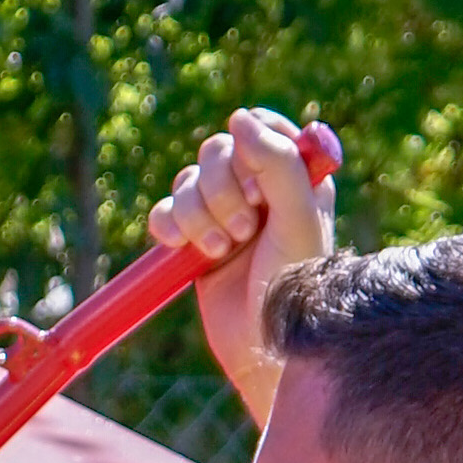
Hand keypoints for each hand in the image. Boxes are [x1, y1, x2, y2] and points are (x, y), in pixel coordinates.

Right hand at [150, 106, 338, 424]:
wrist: (263, 345)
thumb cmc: (293, 284)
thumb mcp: (297, 216)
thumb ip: (277, 160)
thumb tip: (240, 117)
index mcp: (293, 174)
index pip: (259, 125)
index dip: (249, 149)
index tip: (259, 188)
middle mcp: (258, 188)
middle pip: (216, 151)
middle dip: (222, 192)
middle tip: (246, 231)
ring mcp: (223, 214)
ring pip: (187, 182)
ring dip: (199, 216)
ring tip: (222, 252)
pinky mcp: (193, 241)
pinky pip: (165, 212)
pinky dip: (170, 228)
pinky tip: (188, 252)